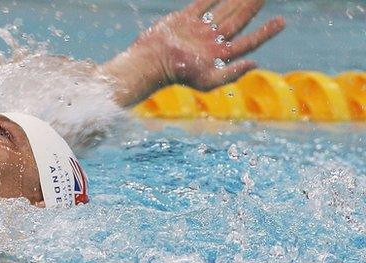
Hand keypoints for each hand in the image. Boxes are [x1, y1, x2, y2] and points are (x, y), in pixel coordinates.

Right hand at [102, 0, 284, 106]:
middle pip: (238, 20)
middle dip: (253, 7)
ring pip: (224, 9)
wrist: (153, 62)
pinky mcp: (185, 19)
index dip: (265, 32)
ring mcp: (199, 29)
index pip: (248, 42)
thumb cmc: (179, 75)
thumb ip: (231, 74)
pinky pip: (202, 3)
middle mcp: (212, 41)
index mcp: (220, 56)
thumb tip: (255, 62)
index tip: (282, 22)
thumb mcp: (207, 81)